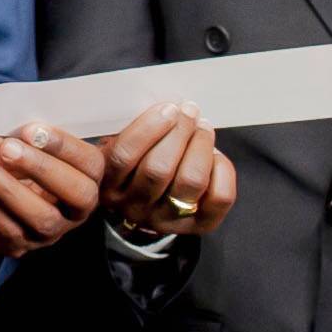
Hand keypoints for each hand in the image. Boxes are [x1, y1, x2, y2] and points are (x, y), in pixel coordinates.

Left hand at [0, 123, 102, 256]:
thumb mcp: (3, 130)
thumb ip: (17, 128)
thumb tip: (18, 129)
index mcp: (79, 173)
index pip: (92, 164)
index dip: (66, 146)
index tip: (31, 129)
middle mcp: (72, 207)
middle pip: (80, 195)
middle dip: (43, 168)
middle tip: (7, 148)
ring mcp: (48, 231)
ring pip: (43, 218)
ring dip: (10, 189)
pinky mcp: (17, 246)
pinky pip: (9, 230)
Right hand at [95, 102, 239, 239]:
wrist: (149, 203)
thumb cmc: (137, 162)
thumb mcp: (121, 146)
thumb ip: (135, 129)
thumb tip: (169, 106)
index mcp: (109, 185)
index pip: (123, 156)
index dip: (148, 128)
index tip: (168, 108)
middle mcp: (135, 207)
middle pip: (159, 168)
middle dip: (180, 131)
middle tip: (189, 111)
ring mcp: (167, 219)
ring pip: (190, 180)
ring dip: (201, 146)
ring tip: (202, 128)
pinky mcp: (198, 225)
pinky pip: (218, 196)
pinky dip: (222, 170)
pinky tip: (214, 156)